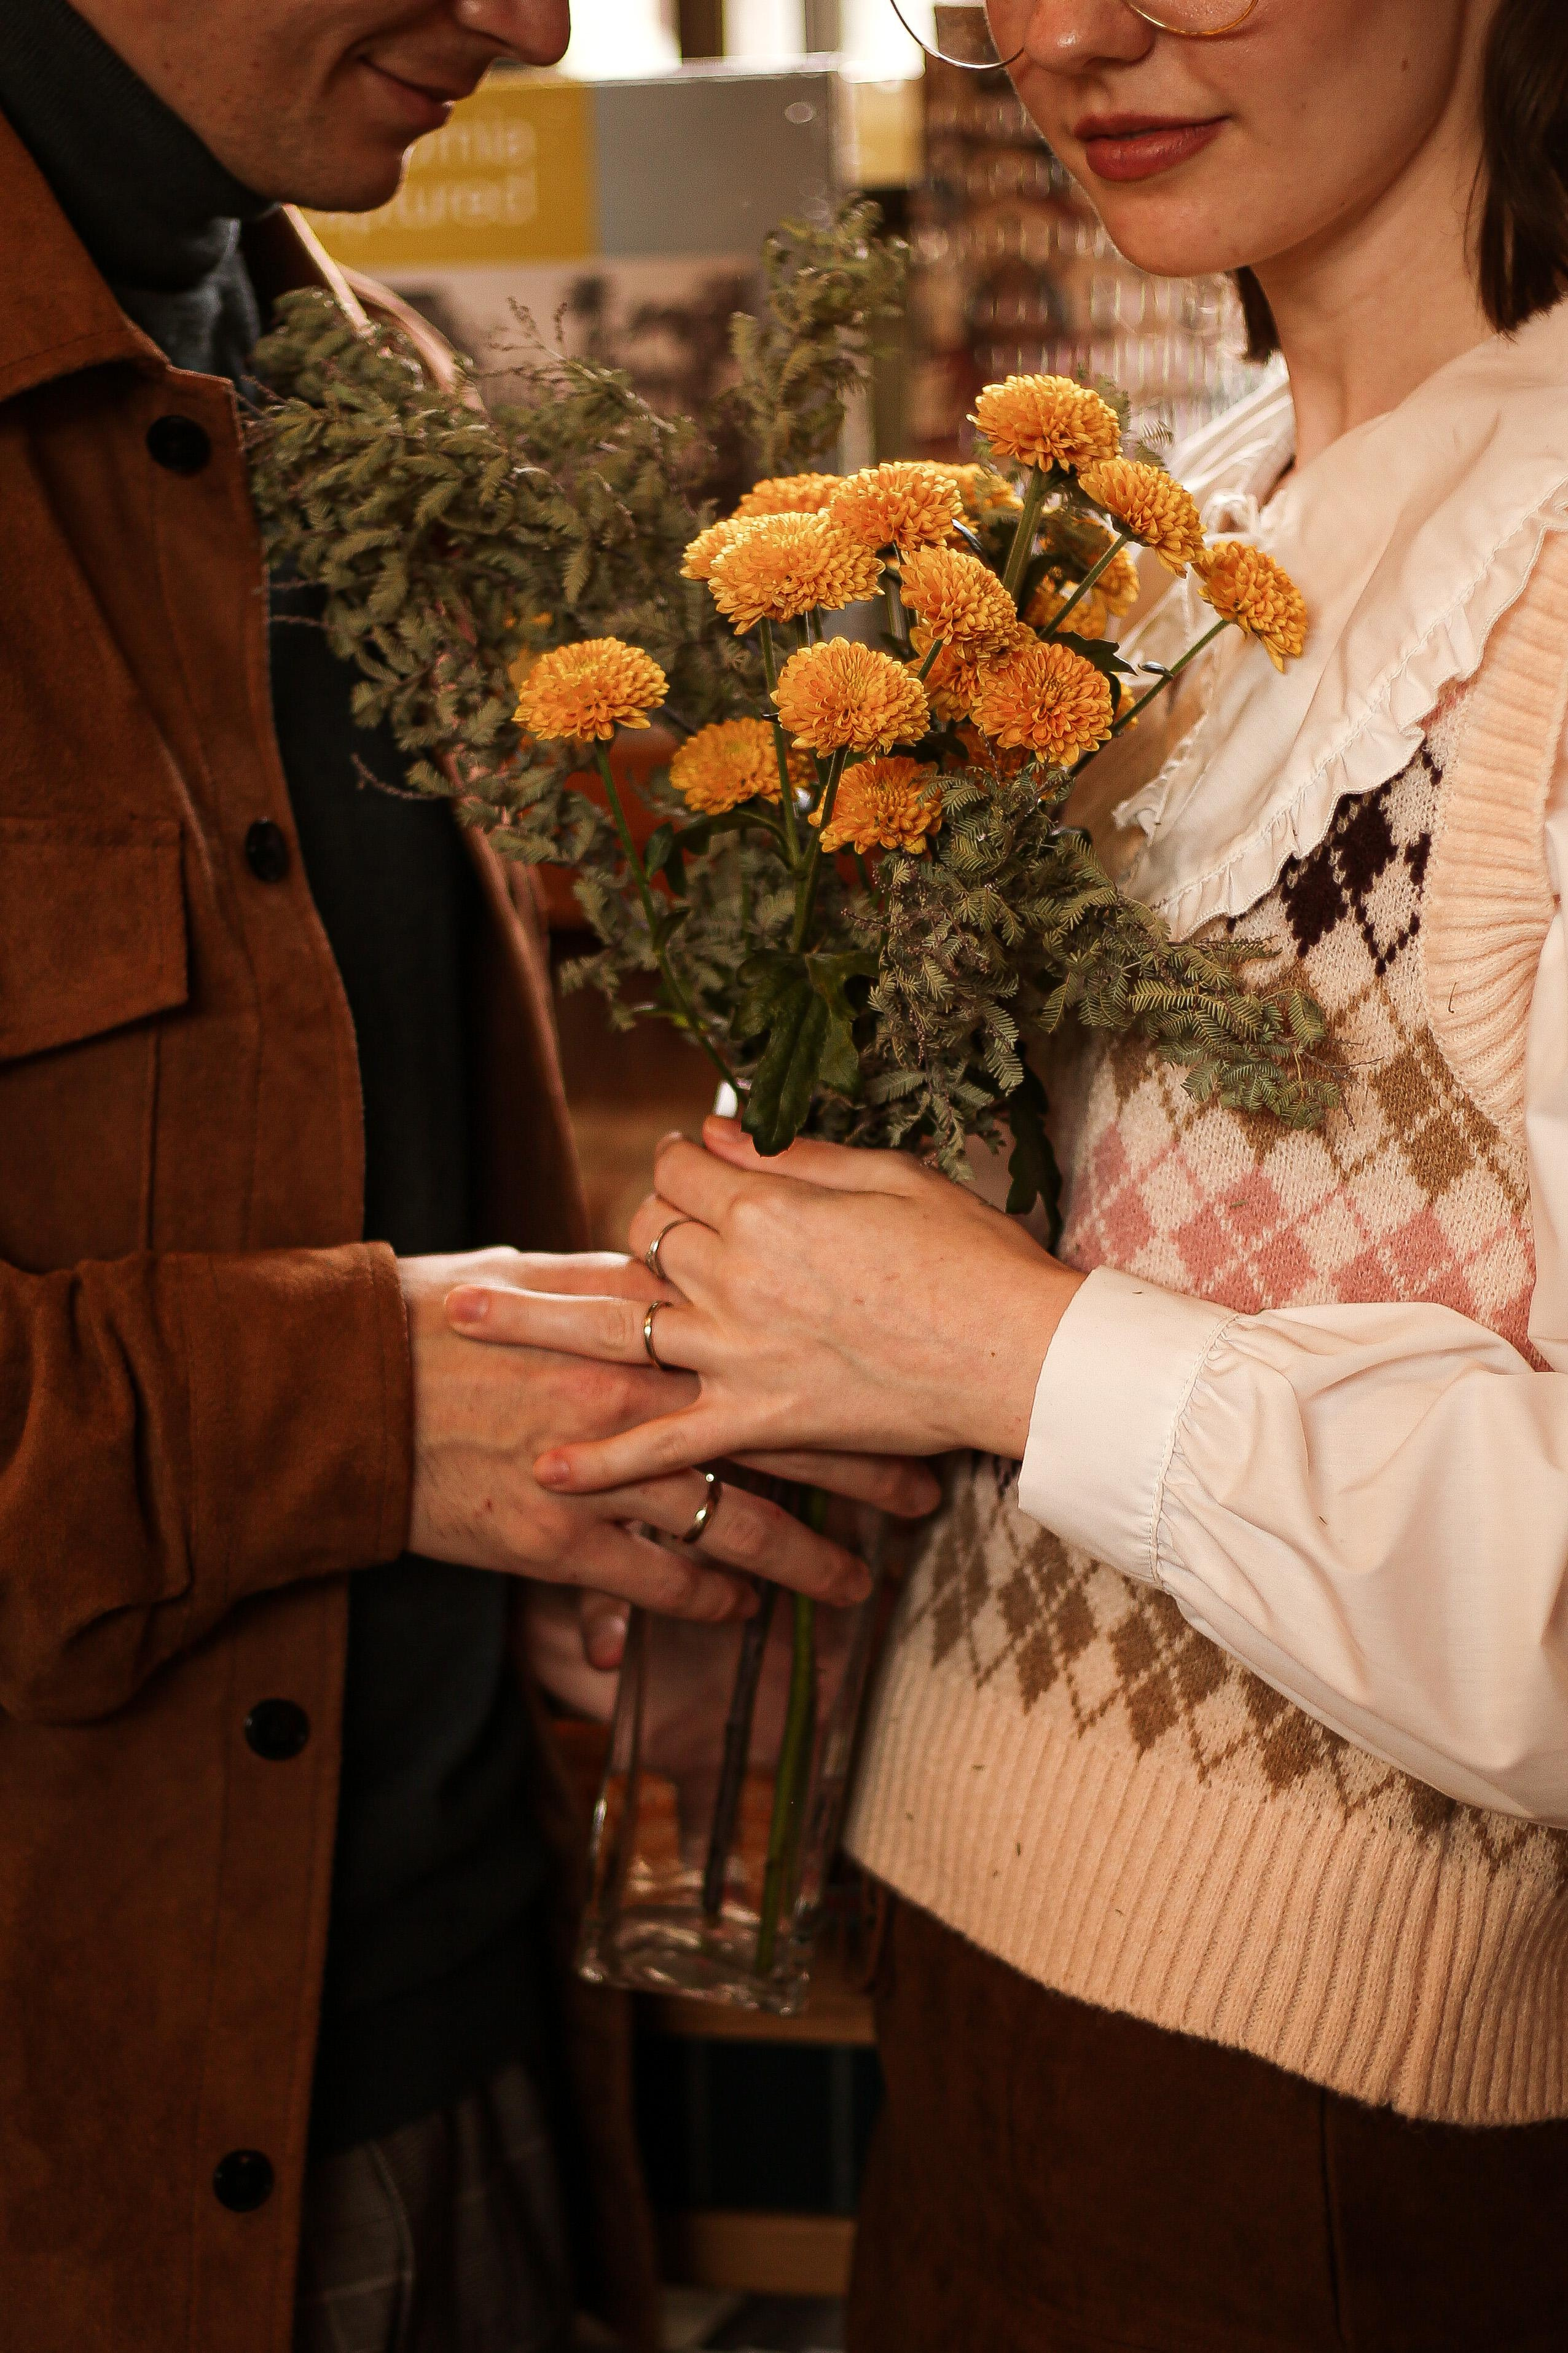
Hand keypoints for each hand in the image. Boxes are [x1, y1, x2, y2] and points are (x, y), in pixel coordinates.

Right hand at [400, 1246, 903, 1621]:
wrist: (344, 1391)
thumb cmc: (432, 1320)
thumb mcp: (531, 1275)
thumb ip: (615, 1280)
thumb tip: (671, 1263)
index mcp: (636, 1323)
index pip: (768, 1344)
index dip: (842, 1371)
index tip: (897, 1386)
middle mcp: (634, 1395)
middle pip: (778, 1435)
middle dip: (860, 1470)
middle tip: (923, 1491)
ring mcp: (601, 1473)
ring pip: (737, 1522)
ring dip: (806, 1557)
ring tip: (858, 1582)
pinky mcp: (559, 1541)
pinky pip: (658, 1579)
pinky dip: (709, 1596)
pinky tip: (744, 1609)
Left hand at [443, 1122, 1083, 1499]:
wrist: (1020, 1351)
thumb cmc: (971, 1254)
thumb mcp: (890, 1176)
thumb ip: (795, 1156)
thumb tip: (718, 1131)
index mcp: (769, 1203)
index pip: (680, 1165)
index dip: (680, 1161)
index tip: (691, 1167)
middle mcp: (736, 1272)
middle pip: (645, 1234)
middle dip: (640, 1228)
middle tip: (656, 1238)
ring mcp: (739, 1351)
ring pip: (617, 1323)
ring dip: (531, 1319)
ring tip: (459, 1317)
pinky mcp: (760, 1418)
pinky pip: (665, 1445)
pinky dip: (602, 1462)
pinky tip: (543, 1470)